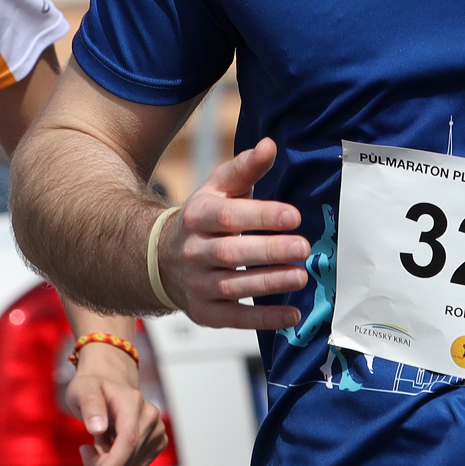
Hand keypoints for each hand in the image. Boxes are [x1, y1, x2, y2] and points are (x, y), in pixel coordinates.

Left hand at [68, 342, 168, 465]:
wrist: (108, 388)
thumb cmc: (92, 389)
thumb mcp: (82, 390)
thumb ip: (89, 406)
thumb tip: (98, 428)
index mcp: (132, 400)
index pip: (129, 438)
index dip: (115, 463)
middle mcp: (150, 415)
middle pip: (129, 456)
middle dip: (103, 464)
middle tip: (86, 452)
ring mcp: (157, 429)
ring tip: (96, 446)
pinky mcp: (158, 442)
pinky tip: (110, 448)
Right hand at [156, 139, 312, 330]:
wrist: (161, 259)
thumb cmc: (203, 220)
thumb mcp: (218, 189)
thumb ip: (245, 168)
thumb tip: (269, 145)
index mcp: (198, 217)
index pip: (229, 216)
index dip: (262, 216)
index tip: (294, 216)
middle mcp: (193, 251)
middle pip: (231, 253)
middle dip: (269, 251)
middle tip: (304, 247)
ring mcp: (197, 285)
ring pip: (233, 286)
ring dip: (269, 283)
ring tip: (301, 277)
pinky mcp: (204, 312)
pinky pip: (235, 318)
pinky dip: (263, 319)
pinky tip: (292, 315)